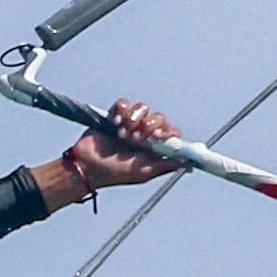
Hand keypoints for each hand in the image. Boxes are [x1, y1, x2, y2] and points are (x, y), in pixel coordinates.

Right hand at [53, 101, 179, 199]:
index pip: (170, 132)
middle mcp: (145, 132)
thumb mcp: (144, 172)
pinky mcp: (115, 115)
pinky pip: (124, 103)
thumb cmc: (115, 173)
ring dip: (134, 119)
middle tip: (137, 138)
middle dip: (149, 126)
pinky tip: (115, 123)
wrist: (88, 166)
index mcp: (154, 146)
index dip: (167, 132)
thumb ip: (166, 165)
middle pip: (158, 117)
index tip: (159, 137)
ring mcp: (130, 123)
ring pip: (142, 108)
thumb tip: (188, 163)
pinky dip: (121, 110)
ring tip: (123, 134)